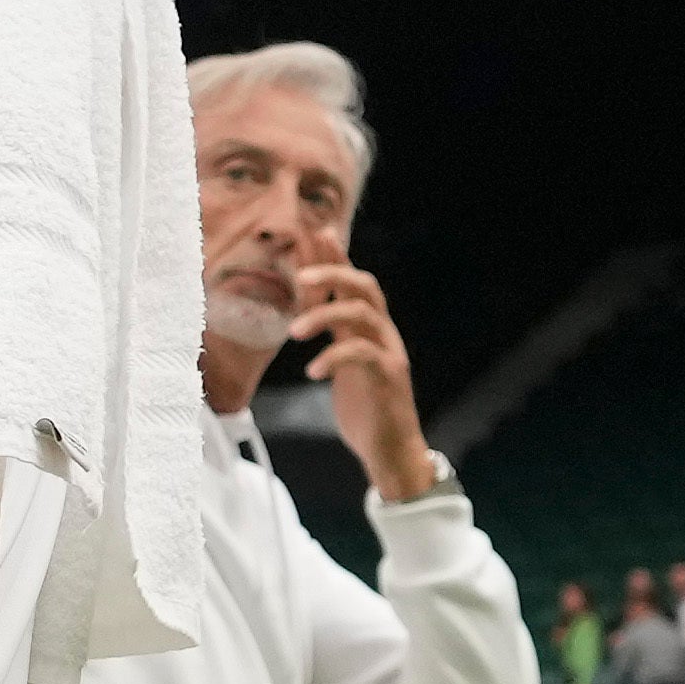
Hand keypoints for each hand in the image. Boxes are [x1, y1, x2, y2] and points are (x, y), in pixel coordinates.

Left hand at [288, 262, 431, 497]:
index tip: (316, 232)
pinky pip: (362, 354)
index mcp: (370, 328)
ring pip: (362, 315)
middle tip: (300, 277)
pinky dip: (334, 357)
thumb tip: (308, 303)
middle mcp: (383, 333)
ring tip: (293, 332)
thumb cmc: (365, 406)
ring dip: (325, 314)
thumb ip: (331, 330)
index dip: (336, 256)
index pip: (354, 282)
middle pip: (365, 287)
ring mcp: (389, 353)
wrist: (391, 451)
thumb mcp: (341, 361)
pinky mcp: (389, 378)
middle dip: (334, 272)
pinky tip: (312, 371)